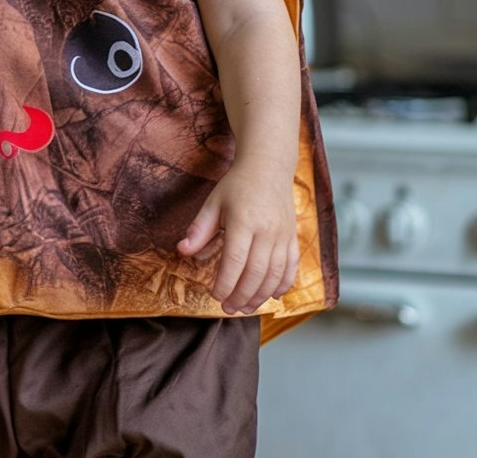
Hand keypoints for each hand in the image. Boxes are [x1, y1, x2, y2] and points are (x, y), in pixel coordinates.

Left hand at [175, 159, 298, 314]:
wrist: (268, 168)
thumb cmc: (237, 186)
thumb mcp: (213, 203)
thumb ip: (199, 229)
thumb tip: (182, 251)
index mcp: (244, 220)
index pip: (235, 260)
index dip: (225, 282)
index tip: (215, 295)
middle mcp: (267, 230)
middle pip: (256, 272)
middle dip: (241, 295)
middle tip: (228, 308)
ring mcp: (283, 235)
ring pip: (275, 274)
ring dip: (261, 295)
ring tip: (246, 308)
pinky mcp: (293, 237)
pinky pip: (291, 267)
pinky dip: (283, 285)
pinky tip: (271, 296)